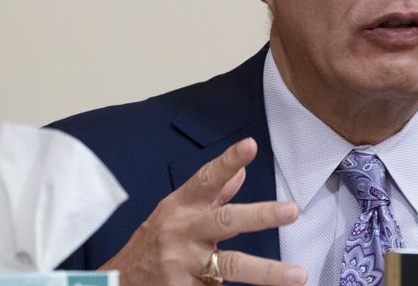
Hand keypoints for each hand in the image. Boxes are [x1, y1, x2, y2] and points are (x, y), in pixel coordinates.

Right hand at [100, 138, 307, 284]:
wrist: (119, 281)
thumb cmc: (157, 240)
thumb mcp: (178, 210)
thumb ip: (213, 193)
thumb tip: (242, 171)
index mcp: (182, 207)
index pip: (207, 179)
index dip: (228, 161)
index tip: (250, 145)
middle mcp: (182, 233)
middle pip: (224, 221)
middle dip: (259, 215)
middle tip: (292, 210)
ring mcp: (182, 265)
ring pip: (229, 265)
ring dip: (266, 272)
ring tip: (298, 276)